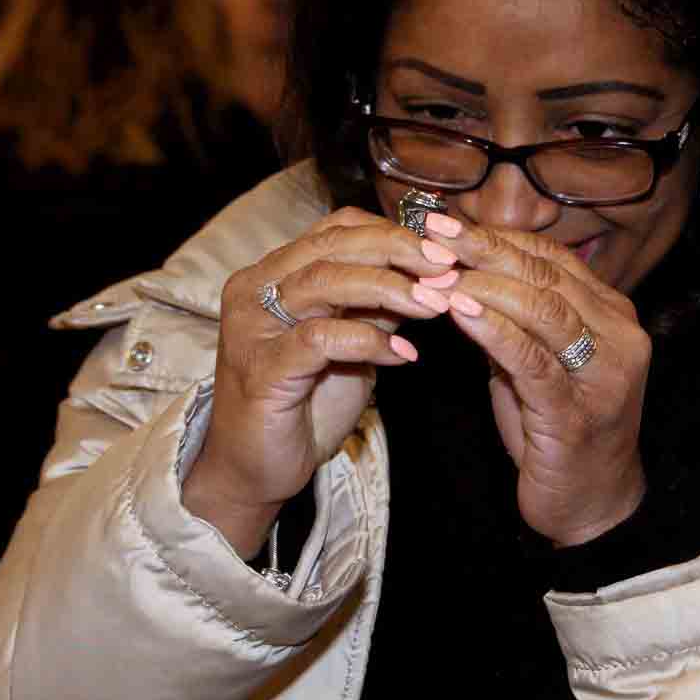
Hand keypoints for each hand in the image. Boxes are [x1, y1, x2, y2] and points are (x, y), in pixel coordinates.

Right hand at [186, 208, 457, 555]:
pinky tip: (404, 357)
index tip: (442, 249)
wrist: (256, 469)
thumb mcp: (350, 343)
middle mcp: (255, 290)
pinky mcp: (261, 369)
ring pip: (325, 283)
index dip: (391, 232)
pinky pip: (321, 339)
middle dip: (397, 251)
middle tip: (446, 267)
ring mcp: (253, 328)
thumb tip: (430, 275)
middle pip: (332, 246)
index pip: (335, 229)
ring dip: (389, 289)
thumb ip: (377, 306)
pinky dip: (368, 341)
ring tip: (434, 306)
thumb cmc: (305, 404)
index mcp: (273, 273)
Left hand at [418, 215, 649, 546]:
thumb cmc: (559, 431)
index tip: (445, 222)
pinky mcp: (576, 414)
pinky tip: (459, 312)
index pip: (552, 258)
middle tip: (432, 232)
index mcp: (613, 315)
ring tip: (437, 271)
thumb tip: (460, 272)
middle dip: (484, 250)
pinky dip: (493, 331)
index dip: (497, 237)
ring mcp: (604, 376)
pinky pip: (532, 361)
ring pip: (543, 310)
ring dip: (483, 286)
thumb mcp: (536, 364)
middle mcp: (620, 336)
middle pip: (547, 275)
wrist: (592, 506)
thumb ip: (514, 320)